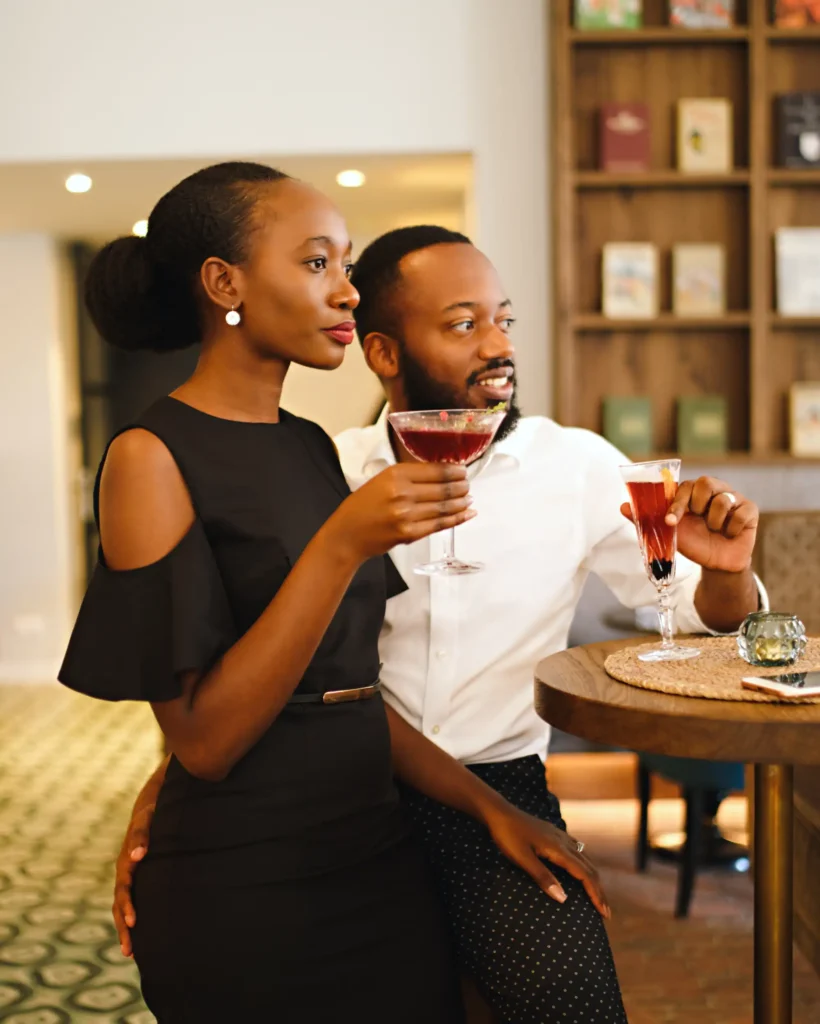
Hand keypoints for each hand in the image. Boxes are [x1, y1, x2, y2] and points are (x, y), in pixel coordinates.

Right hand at [112, 802, 154, 956]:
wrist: (150, 808)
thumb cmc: (152, 813)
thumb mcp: (148, 818)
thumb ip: (142, 835)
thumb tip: (137, 856)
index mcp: (126, 861)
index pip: (124, 888)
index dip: (128, 905)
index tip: (134, 921)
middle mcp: (124, 872)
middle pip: (120, 904)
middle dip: (124, 926)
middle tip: (130, 948)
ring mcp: (128, 878)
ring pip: (122, 908)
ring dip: (124, 930)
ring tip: (130, 953)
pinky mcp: (136, 880)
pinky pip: (130, 904)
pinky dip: (131, 921)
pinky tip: (140, 938)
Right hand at [328, 463, 474, 561]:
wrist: (347, 534)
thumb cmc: (363, 506)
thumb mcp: (382, 480)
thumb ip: (408, 476)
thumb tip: (439, 474)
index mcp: (395, 474)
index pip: (435, 470)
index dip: (454, 471)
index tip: (462, 471)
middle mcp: (402, 492)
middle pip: (443, 488)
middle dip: (461, 487)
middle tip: (468, 485)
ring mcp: (406, 514)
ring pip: (444, 507)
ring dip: (461, 503)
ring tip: (469, 499)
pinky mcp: (409, 533)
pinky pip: (439, 525)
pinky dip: (456, 519)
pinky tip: (467, 514)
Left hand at [485, 806, 609, 917]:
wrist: (498, 812)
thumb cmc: (507, 836)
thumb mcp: (522, 858)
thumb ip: (542, 877)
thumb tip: (563, 899)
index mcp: (558, 849)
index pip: (584, 875)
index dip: (596, 894)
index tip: (604, 913)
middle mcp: (563, 841)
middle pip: (589, 868)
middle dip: (598, 890)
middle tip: (605, 912)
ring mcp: (559, 835)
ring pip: (584, 858)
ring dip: (592, 877)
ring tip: (596, 894)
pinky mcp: (553, 834)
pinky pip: (576, 850)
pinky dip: (583, 864)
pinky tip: (580, 869)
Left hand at [621, 476, 757, 572]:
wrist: (717, 564)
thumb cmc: (694, 543)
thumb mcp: (669, 533)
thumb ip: (646, 519)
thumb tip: (621, 506)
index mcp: (694, 492)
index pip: (684, 486)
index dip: (677, 503)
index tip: (670, 521)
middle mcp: (715, 490)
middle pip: (706, 482)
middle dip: (698, 506)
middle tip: (698, 521)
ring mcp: (734, 498)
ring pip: (723, 500)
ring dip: (715, 522)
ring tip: (715, 531)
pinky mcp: (750, 510)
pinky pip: (741, 513)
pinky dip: (732, 529)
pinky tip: (729, 534)